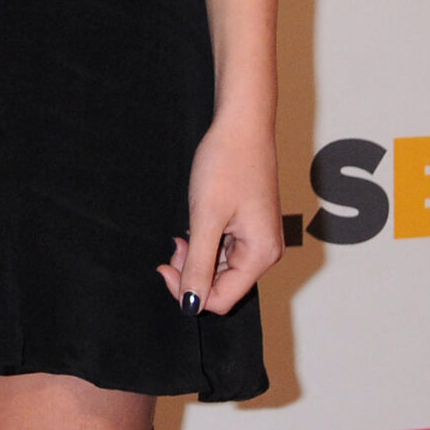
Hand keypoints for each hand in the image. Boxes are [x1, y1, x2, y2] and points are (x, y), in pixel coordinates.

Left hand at [160, 108, 280, 318]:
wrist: (241, 125)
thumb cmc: (227, 164)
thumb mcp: (206, 217)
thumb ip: (199, 265)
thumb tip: (191, 305)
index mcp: (261, 255)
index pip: (222, 298)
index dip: (189, 292)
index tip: (164, 267)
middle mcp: (265, 252)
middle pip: (223, 285)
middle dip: (192, 273)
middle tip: (173, 246)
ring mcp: (258, 238)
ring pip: (221, 267)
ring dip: (197, 258)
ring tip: (182, 233)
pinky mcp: (249, 225)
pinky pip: (224, 249)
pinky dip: (204, 244)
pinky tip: (193, 228)